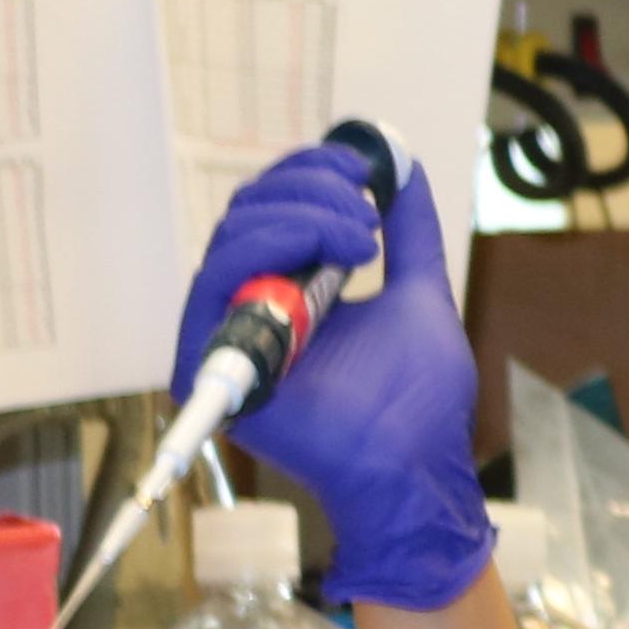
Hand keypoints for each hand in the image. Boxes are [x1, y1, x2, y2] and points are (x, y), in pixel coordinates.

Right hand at [177, 145, 488, 609]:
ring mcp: (229, 334)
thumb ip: (412, 233)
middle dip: (313, 191)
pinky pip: (212, 284)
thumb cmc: (417, 396)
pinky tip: (327, 254)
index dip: (312, 174)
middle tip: (368, 215)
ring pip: (233, 237)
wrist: (414, 460)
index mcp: (294, 288)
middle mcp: (253, 305)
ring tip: (362, 240)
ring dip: (303, 217)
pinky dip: (268, 249)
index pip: (275, 208)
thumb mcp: (420, 292)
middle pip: (250, 212)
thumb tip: (404, 169)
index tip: (363, 168)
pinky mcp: (208, 365)